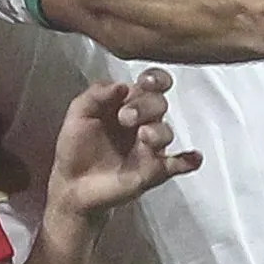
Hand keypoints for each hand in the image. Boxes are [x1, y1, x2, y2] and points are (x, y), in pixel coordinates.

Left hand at [47, 68, 202, 217]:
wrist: (71, 184)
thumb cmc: (75, 147)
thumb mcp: (78, 114)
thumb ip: (96, 94)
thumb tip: (121, 85)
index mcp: (126, 104)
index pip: (150, 85)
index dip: (155, 79)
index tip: (146, 82)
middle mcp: (142, 123)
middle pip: (159, 104)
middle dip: (146, 106)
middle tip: (125, 117)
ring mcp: (149, 147)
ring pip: (166, 131)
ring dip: (158, 131)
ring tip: (143, 136)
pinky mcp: (153, 171)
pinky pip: (178, 164)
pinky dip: (188, 161)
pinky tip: (192, 158)